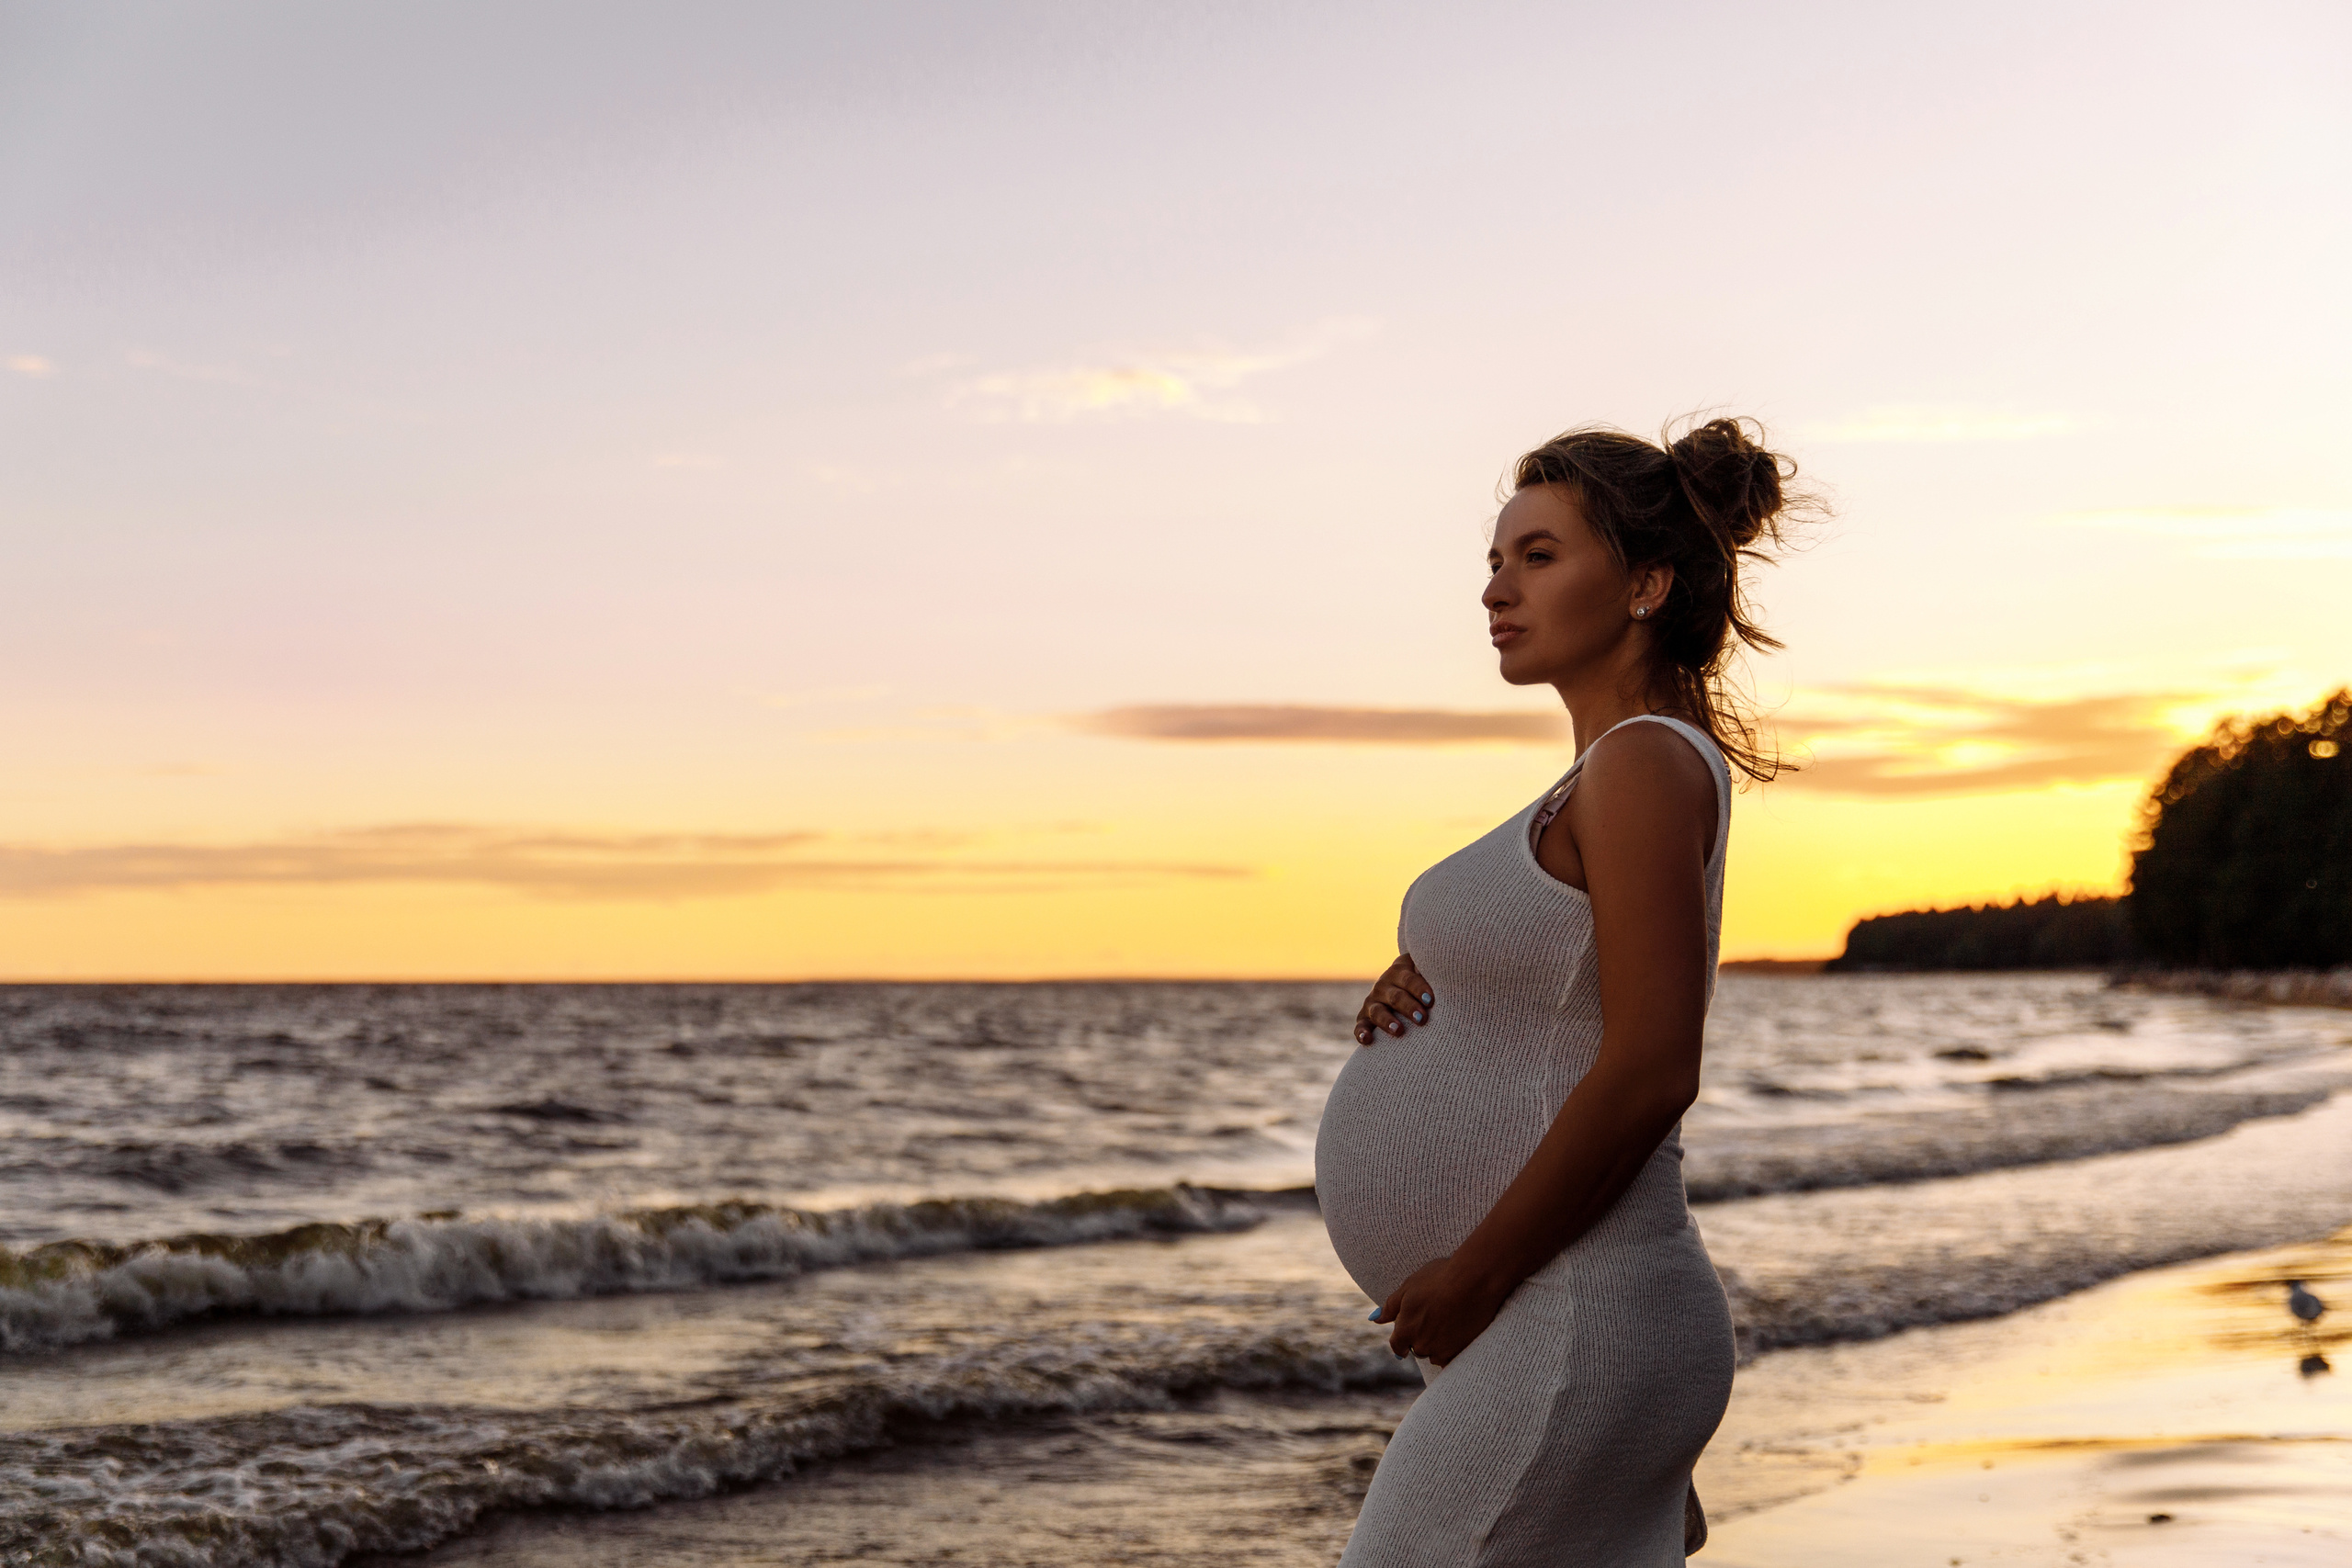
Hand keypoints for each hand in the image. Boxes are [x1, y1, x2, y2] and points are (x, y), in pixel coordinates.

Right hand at [1354, 953, 1434, 1045]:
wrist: (1402, 985)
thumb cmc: (1424, 981)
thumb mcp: (1427, 971)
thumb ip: (1436, 974)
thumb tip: (1455, 978)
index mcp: (1399, 971)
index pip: (1408, 979)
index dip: (1419, 989)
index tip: (1431, 1001)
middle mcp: (1384, 985)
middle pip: (1395, 997)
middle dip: (1408, 1007)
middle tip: (1422, 1019)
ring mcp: (1373, 1001)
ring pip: (1377, 1011)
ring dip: (1387, 1021)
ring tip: (1399, 1031)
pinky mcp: (1364, 1017)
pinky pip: (1360, 1025)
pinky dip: (1361, 1032)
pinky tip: (1367, 1039)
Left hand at [1371, 1254, 1513, 1365]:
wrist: (1475, 1280)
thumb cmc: (1439, 1278)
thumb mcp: (1409, 1287)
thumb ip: (1391, 1306)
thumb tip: (1376, 1319)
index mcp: (1405, 1330)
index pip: (1397, 1346)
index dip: (1402, 1340)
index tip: (1409, 1334)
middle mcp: (1421, 1345)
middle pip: (1417, 1349)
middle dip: (1422, 1337)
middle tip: (1435, 1316)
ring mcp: (1442, 1350)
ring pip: (1435, 1354)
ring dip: (1438, 1344)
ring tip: (1449, 1320)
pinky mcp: (1461, 1352)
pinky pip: (1452, 1358)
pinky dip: (1452, 1348)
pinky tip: (1459, 1331)